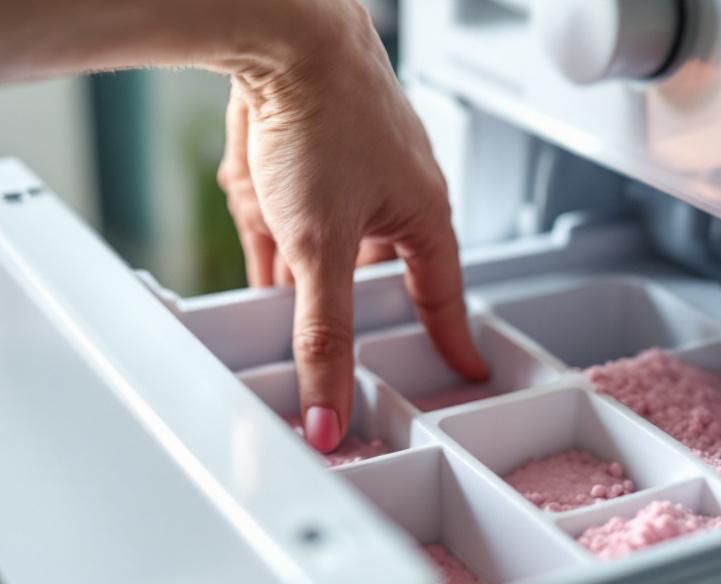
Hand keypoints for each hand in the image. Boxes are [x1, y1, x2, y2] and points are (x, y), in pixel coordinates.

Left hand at [219, 2, 487, 451]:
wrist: (279, 26)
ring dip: (297, 261)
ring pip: (323, 236)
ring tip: (275, 291)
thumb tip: (329, 407)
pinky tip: (256, 239)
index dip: (450, 338)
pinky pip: (292, 204)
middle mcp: (391, 188)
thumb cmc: (324, 111)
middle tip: (328, 340)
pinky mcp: (305, 143)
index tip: (464, 367)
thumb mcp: (320, 246)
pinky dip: (273, 226)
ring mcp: (347, 164)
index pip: (441, 295)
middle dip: (337, 297)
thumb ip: (322, 333)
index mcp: (421, 212)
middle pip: (369, 270)